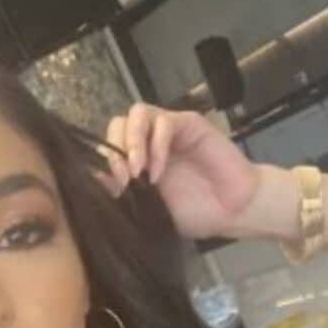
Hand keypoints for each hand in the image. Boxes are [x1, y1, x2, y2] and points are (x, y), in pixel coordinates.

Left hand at [98, 103, 260, 239]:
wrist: (233, 212)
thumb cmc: (195, 214)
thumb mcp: (150, 210)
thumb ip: (124, 195)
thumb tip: (95, 182)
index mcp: (137, 162)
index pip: (109, 145)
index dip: (105, 164)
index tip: (113, 190)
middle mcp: (150, 142)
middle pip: (118, 124)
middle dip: (115, 150)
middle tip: (124, 179)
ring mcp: (168, 132)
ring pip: (137, 114)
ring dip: (132, 141)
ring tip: (137, 171)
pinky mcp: (188, 124)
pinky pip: (163, 121)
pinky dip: (155, 144)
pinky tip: (158, 170)